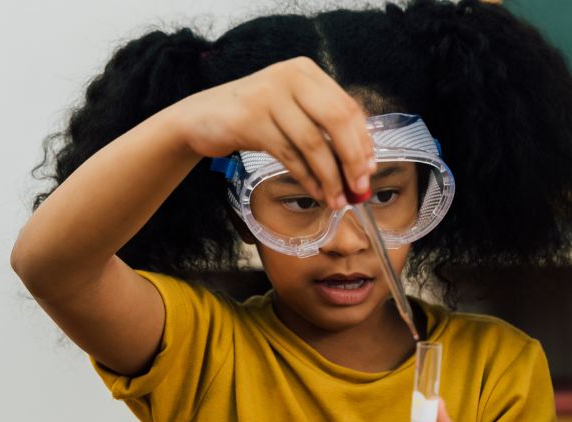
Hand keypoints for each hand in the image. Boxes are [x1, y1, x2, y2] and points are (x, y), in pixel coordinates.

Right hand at [174, 57, 373, 208]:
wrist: (201, 118)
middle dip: (352, 159)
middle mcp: (290, 77)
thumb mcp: (291, 111)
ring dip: (330, 177)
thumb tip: (362, 165)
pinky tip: (317, 193)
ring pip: (313, 143)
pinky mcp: (251, 119)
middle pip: (337, 120)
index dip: (363, 142)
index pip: (348, 107)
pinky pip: (290, 155)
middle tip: (359, 187)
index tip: (370, 169)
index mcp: (306, 72)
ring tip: (337, 199)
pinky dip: (307, 178)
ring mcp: (269, 96)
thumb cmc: (254, 118)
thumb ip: (323, 128)